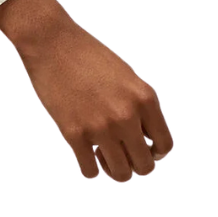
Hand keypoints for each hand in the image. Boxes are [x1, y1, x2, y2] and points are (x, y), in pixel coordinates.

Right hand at [0, 0, 172, 180]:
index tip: (141, 147)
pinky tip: (85, 153)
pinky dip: (90, 168)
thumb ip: (139, 106)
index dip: (155, 153)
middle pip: (145, 166)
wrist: (52, 42)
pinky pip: (90, 171)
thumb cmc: (88, 56)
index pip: (165, 145)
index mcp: (144, 99)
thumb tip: (143, 138)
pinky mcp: (73, 133)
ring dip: (113, 169)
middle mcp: (126, 116)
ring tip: (101, 153)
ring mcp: (100, 127)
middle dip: (134, 164)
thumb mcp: (127, 77)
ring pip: (121, 174)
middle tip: (119, 152)